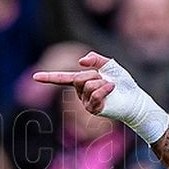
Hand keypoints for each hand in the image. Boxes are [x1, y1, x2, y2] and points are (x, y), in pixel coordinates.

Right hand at [31, 51, 168, 142]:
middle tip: (106, 80)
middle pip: (78, 78)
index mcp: (82, 82)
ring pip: (87, 85)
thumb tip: (80, 61)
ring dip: (102, 83)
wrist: (134, 97)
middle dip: (94, 75)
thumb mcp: (109, 65)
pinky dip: (105, 89)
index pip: (62, 78)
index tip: (34, 76)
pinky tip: (112, 89)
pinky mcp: (93, 109)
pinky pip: (95, 94)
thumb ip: (95, 59)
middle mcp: (81, 93)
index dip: (48, 77)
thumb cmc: (122, 82)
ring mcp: (86, 102)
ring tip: (110, 88)